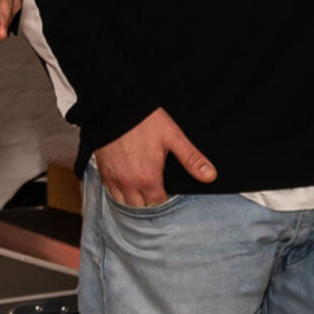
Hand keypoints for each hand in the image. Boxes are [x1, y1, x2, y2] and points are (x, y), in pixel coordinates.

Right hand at [93, 108, 215, 207]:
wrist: (113, 106)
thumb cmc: (144, 120)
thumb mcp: (172, 136)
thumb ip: (191, 159)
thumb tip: (210, 176)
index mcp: (148, 178)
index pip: (159, 204)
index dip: (166, 199)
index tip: (169, 191)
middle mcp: (129, 183)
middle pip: (141, 207)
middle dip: (150, 202)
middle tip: (157, 192)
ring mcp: (113, 178)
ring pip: (124, 203)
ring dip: (134, 200)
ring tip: (142, 191)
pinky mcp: (102, 170)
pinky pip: (110, 192)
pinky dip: (119, 192)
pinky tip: (126, 184)